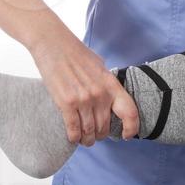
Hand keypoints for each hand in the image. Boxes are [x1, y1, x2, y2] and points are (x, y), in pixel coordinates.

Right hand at [27, 29, 136, 144]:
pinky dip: (74, 137)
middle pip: (106, 126)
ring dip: (87, 139)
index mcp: (111, 84)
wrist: (53, 43)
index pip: (130, 112)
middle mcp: (100, 94)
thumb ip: (106, 84)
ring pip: (89, 131)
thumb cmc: (76, 53)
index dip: (131, 128)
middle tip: (96, 136)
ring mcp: (83, 99)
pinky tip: (73, 138)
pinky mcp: (66, 103)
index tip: (128, 135)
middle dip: (101, 135)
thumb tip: (111, 98)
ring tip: (85, 140)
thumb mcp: (100, 66)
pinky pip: (73, 128)